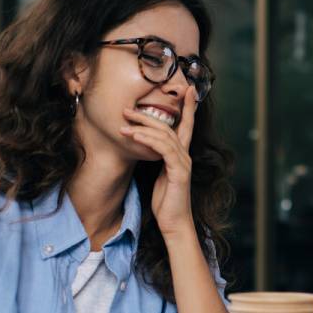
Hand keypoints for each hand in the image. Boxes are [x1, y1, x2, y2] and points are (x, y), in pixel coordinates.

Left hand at [120, 86, 197, 235]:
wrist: (174, 223)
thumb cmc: (167, 201)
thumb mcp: (161, 176)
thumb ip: (159, 160)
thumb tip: (147, 147)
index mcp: (181, 156)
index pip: (187, 126)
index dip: (188, 107)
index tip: (188, 90)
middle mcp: (185, 156)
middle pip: (170, 127)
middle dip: (148, 115)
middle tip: (127, 109)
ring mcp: (183, 163)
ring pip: (165, 136)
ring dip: (142, 127)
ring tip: (124, 123)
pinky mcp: (179, 172)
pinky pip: (163, 150)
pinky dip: (148, 141)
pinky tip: (135, 137)